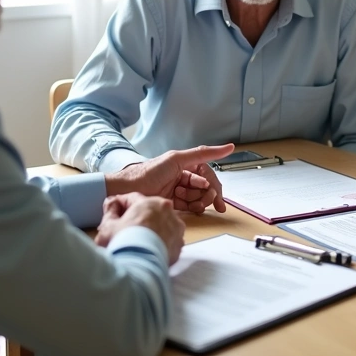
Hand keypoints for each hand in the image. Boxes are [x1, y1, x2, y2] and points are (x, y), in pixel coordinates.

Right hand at [97, 192, 185, 264]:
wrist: (140, 266)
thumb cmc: (124, 243)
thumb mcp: (108, 226)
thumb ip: (110, 210)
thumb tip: (112, 203)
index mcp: (150, 203)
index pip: (133, 199)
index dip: (121, 205)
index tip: (114, 213)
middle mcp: (168, 212)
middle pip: (150, 211)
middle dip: (139, 217)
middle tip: (126, 229)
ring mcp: (176, 229)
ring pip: (162, 225)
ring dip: (152, 229)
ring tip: (139, 241)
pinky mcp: (179, 245)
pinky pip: (169, 240)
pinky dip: (161, 243)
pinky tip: (150, 250)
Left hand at [108, 144, 234, 213]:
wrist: (127, 190)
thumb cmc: (149, 172)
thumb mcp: (177, 158)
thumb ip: (204, 153)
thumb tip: (229, 147)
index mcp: (184, 163)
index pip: (207, 174)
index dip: (214, 185)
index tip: (218, 198)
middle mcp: (181, 175)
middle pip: (204, 187)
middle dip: (208, 196)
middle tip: (209, 205)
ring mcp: (177, 189)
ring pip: (197, 197)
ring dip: (199, 202)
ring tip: (193, 205)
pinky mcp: (171, 201)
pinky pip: (188, 205)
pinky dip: (192, 208)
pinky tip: (190, 209)